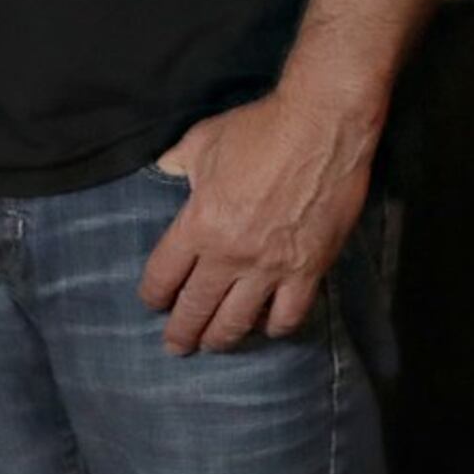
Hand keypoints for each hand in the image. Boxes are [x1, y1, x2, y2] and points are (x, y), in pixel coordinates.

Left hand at [136, 88, 378, 355]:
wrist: (321, 127)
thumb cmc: (259, 129)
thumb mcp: (202, 141)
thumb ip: (178, 164)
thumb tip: (164, 172)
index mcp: (199, 225)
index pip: (163, 276)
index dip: (153, 295)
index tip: (152, 302)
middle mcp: (230, 255)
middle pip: (196, 309)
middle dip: (181, 332)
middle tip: (175, 346)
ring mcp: (271, 267)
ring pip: (239, 322)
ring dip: (222, 338)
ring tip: (214, 344)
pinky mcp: (310, 269)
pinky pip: (288, 316)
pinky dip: (274, 327)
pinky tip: (266, 327)